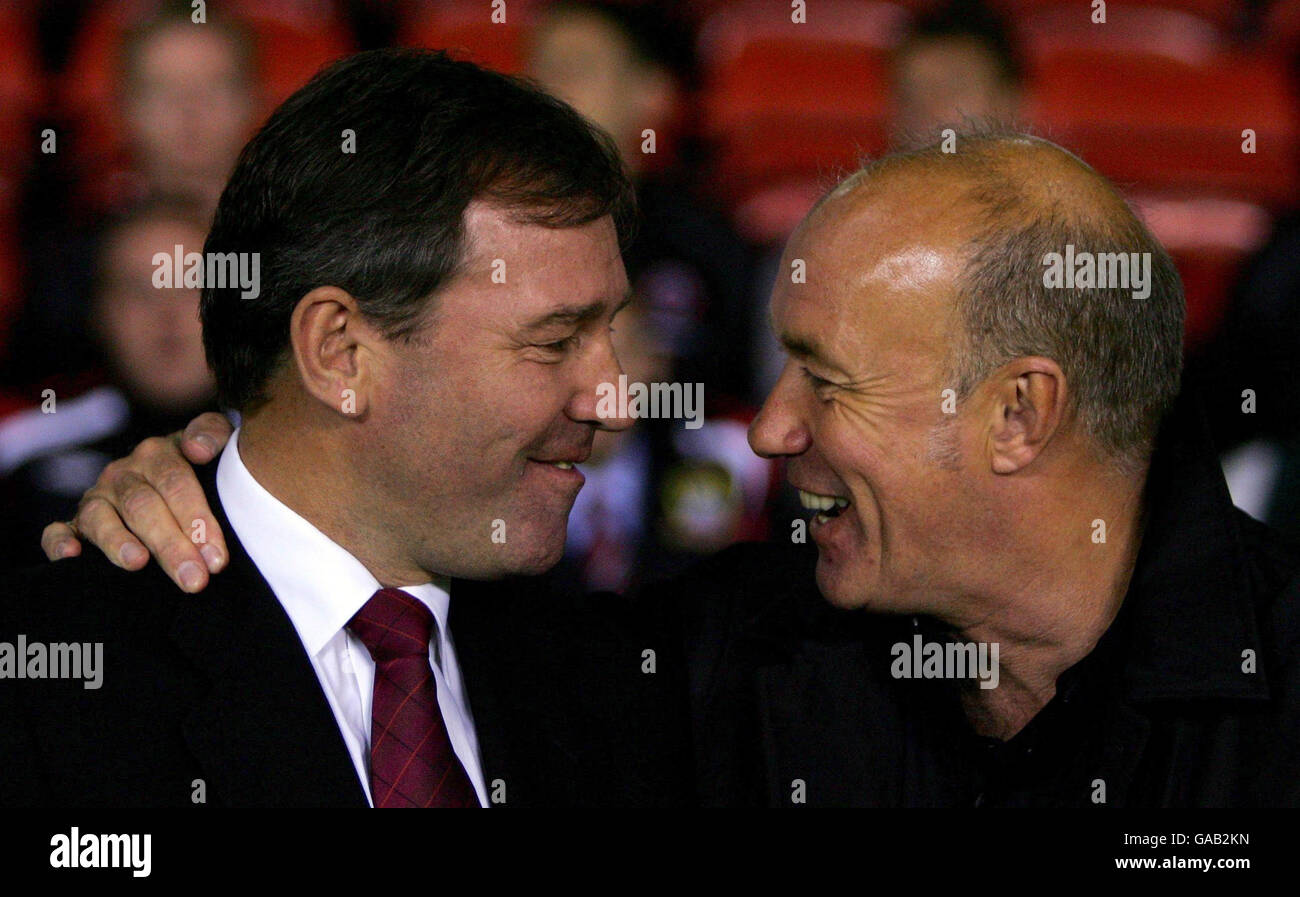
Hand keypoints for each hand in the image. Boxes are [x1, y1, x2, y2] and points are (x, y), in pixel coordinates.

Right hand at [40, 412, 233, 592]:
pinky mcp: (76, 524)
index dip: (197, 519)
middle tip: (194, 579)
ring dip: (118, 544)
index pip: (176, 484)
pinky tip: (72, 556)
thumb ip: (212, 435)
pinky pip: (57, 531)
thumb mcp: (217, 443)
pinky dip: (59, 543)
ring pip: (100, 519)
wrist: (173, 475)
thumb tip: (198, 449)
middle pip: (143, 507)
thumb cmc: (204, 468)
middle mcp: (122, 473)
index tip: (217, 558)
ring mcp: (97, 498)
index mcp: (157, 453)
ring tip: (138, 563)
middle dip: (169, 545)